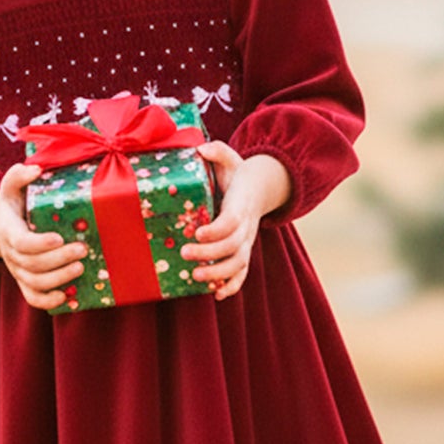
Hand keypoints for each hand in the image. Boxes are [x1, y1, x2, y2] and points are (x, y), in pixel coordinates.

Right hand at [0, 163, 87, 310]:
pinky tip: (67, 296)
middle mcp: (11, 255)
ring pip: (34, 283)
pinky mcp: (24, 282)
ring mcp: (17, 271)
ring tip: (81, 268)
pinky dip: (48, 302)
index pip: (22, 243)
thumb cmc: (13, 204)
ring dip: (59, 279)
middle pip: (33, 265)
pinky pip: (32, 298)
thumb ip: (19, 175)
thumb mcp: (11, 187)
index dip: (40, 244)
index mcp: (9, 231)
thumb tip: (37, 169)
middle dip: (59, 260)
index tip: (59, 237)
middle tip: (82, 249)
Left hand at [181, 145, 289, 301]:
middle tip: (185, 253)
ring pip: (238, 264)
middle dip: (210, 254)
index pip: (232, 222)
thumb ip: (217, 152)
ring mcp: (246, 242)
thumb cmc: (236, 175)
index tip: (197, 232)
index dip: (217, 230)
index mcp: (241, 206)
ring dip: (218, 274)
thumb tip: (200, 149)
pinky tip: (217, 295)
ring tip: (195, 277)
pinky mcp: (243, 252)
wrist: (259, 188)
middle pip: (233, 247)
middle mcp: (246, 228)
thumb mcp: (230, 159)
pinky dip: (233, 286)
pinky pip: (242, 274)